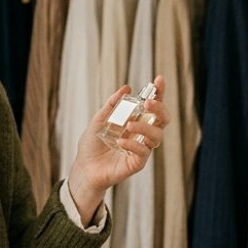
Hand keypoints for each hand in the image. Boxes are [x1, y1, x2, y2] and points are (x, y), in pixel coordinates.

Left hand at [66, 76, 170, 218]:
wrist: (84, 168)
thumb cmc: (92, 145)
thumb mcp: (99, 120)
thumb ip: (112, 105)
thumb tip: (126, 88)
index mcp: (136, 122)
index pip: (153, 106)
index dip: (159, 93)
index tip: (159, 79)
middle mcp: (142, 135)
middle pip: (163, 120)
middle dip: (160, 108)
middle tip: (148, 102)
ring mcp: (141, 149)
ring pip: (157, 136)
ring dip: (146, 128)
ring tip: (129, 125)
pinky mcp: (137, 163)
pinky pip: (143, 152)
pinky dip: (134, 144)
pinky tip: (121, 141)